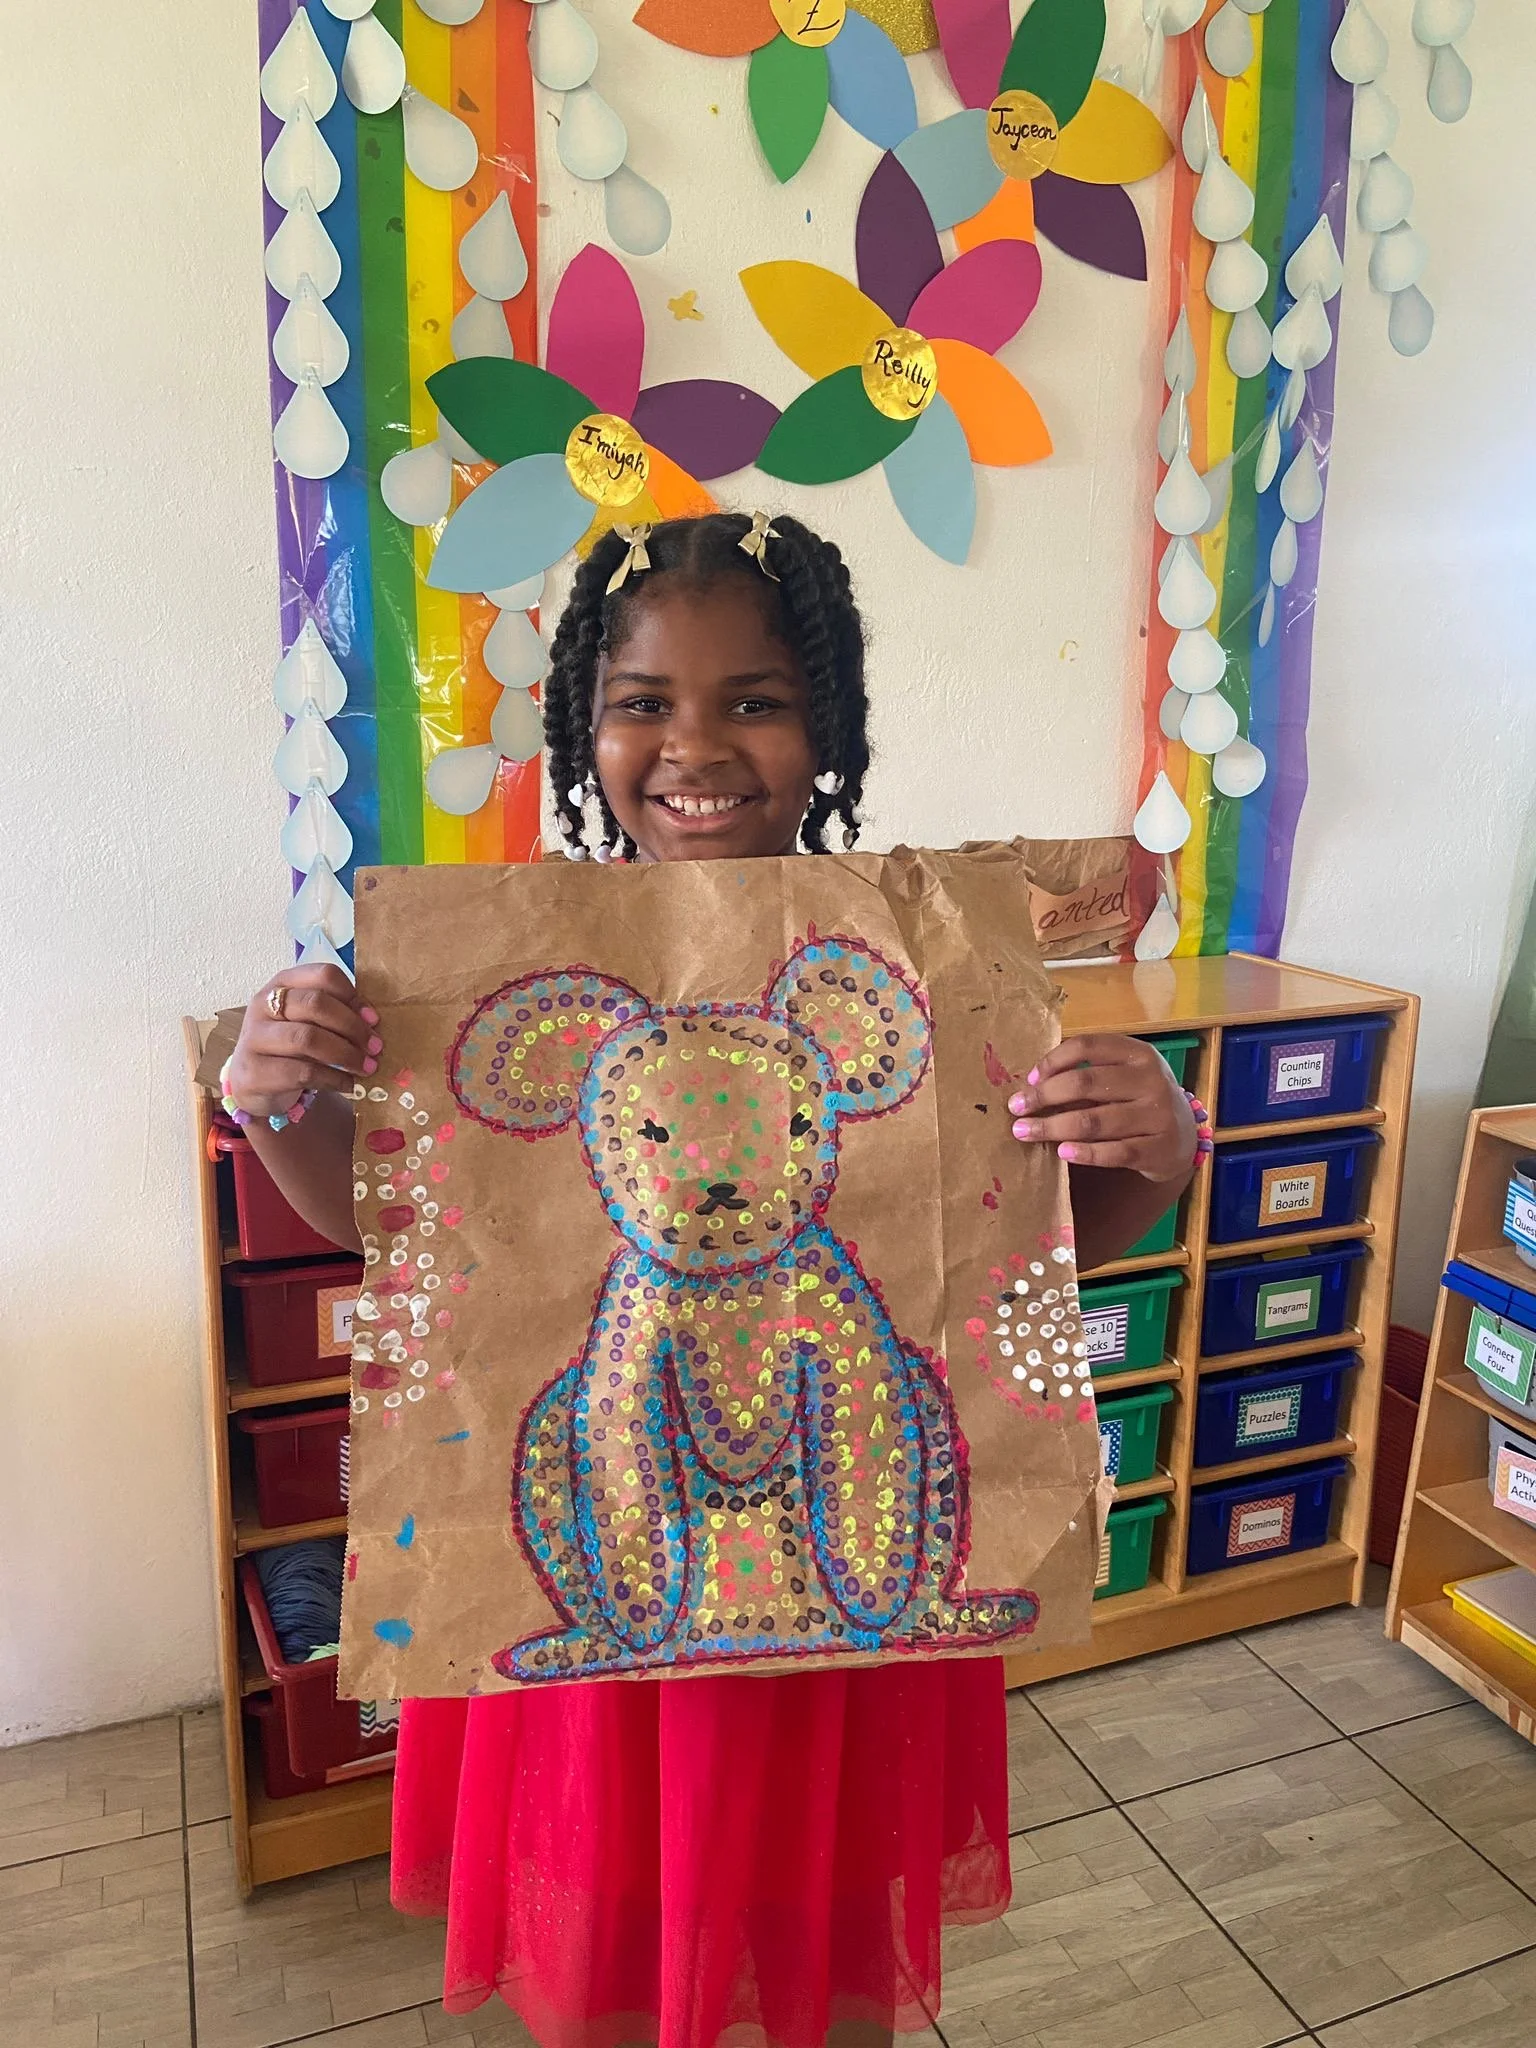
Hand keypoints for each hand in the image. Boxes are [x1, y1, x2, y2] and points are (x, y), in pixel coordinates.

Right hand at [226, 965, 379, 1118]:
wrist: (255, 1082)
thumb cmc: (290, 1046)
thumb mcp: (310, 1022)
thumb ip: (336, 1014)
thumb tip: (372, 1022)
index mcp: (282, 983)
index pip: (323, 975)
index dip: (353, 996)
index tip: (373, 1019)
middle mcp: (262, 1005)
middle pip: (316, 1004)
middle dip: (353, 1027)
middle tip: (376, 1047)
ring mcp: (254, 1038)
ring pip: (307, 1038)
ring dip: (346, 1054)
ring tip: (366, 1068)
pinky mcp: (254, 1072)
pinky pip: (302, 1072)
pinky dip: (333, 1079)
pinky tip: (348, 1084)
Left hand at [1008, 1034, 1196, 1183]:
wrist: (1183, 1137)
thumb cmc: (1140, 1101)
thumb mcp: (1123, 1076)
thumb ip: (1088, 1074)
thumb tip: (1031, 1084)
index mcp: (1138, 1053)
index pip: (1087, 1046)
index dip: (1053, 1061)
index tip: (1030, 1080)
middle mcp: (1150, 1079)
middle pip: (1085, 1082)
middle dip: (1043, 1096)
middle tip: (1016, 1108)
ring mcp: (1158, 1114)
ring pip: (1095, 1120)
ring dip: (1053, 1127)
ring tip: (1025, 1132)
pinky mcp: (1158, 1148)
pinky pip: (1114, 1152)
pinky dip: (1085, 1153)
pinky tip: (1062, 1152)